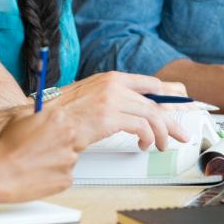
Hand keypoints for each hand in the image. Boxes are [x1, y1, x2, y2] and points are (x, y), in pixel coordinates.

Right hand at [0, 110, 77, 202]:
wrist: (1, 174)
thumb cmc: (7, 147)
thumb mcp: (19, 117)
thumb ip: (36, 113)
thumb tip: (42, 113)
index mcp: (58, 118)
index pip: (65, 119)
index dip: (54, 127)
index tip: (48, 132)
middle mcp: (68, 136)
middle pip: (70, 138)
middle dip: (58, 143)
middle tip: (41, 149)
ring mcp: (70, 158)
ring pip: (68, 158)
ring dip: (57, 160)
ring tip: (37, 163)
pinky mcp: (67, 178)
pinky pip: (64, 175)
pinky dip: (54, 176)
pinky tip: (38, 174)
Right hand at [50, 71, 189, 150]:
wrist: (43, 125)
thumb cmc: (57, 116)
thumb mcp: (85, 98)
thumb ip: (106, 98)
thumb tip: (125, 109)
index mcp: (108, 78)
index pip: (148, 83)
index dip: (166, 95)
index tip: (177, 103)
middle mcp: (113, 85)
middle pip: (154, 101)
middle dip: (171, 120)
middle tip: (179, 133)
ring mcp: (111, 99)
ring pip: (152, 114)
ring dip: (161, 133)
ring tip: (161, 145)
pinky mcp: (109, 117)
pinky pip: (142, 127)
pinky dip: (147, 138)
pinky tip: (143, 145)